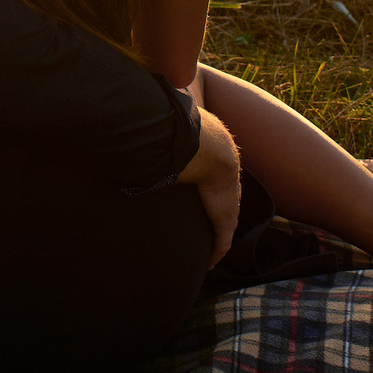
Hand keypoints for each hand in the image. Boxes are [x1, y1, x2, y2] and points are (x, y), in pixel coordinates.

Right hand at [177, 110, 241, 265]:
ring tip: (205, 247)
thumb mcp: (178, 129)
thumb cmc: (189, 133)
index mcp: (219, 158)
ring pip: (224, 223)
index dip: (209, 185)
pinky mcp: (225, 219)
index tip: (199, 193)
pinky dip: (217, 252)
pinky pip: (222, 241)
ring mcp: (228, 202)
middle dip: (216, 211)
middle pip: (223, 201)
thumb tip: (143, 110)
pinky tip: (209, 263)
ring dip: (216, 236)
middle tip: (203, 223)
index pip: (216, 176)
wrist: (205, 147)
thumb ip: (164, 124)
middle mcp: (227, 182)